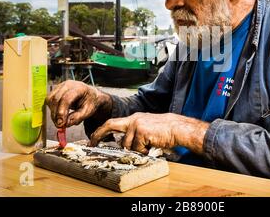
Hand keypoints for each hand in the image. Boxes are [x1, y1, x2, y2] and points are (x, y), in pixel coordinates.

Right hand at [46, 80, 111, 127]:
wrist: (91, 95)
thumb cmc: (90, 102)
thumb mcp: (88, 111)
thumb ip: (77, 117)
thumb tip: (65, 124)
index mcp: (79, 88)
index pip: (66, 99)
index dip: (61, 112)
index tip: (61, 124)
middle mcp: (68, 85)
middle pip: (56, 99)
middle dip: (56, 114)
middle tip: (59, 126)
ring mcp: (61, 86)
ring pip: (50, 99)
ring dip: (53, 112)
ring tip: (60, 122)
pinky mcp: (56, 90)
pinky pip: (49, 100)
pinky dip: (52, 109)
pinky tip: (59, 115)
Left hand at [89, 112, 209, 154]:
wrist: (178, 128)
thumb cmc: (165, 130)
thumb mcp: (147, 128)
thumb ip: (134, 133)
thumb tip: (123, 144)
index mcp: (134, 118)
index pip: (114, 122)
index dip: (102, 130)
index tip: (94, 137)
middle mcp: (133, 119)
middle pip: (111, 125)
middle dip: (99, 133)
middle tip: (92, 142)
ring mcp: (136, 124)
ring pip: (127, 144)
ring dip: (137, 149)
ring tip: (149, 145)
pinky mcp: (141, 131)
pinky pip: (137, 148)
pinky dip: (144, 150)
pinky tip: (152, 145)